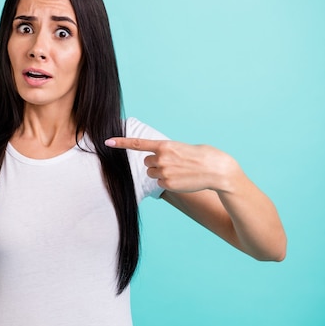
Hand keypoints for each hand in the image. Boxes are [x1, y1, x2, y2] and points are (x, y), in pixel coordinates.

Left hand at [105, 137, 239, 193]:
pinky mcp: (167, 184)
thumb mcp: (182, 147)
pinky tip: (181, 179)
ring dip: (161, 173)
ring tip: (179, 171)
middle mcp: (161, 158)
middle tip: (174, 163)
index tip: (107, 141)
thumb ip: (166, 151)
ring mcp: (163, 172)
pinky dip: (168, 182)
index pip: (137, 144)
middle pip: (147, 162)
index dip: (121, 143)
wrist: (217, 170)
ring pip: (152, 173)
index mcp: (164, 145)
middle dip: (157, 163)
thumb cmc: (202, 156)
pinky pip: (160, 183)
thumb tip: (156, 158)